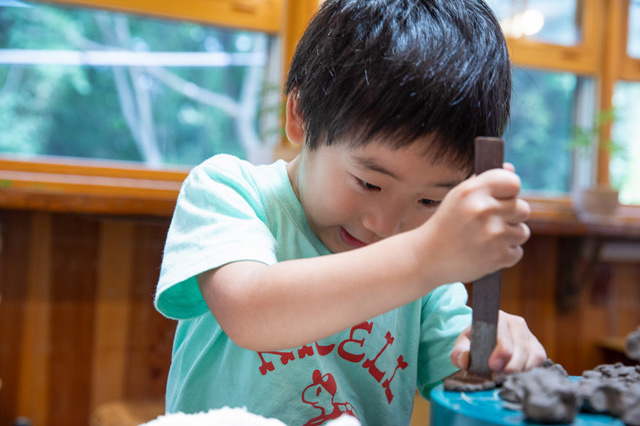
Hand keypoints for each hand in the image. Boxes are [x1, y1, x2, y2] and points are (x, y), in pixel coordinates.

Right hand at [416, 166, 529, 284]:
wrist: (427, 258)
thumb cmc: (446, 224)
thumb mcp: (458, 197)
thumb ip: (485, 182)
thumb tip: (511, 169)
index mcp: (472, 191)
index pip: (513, 183)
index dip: (510, 191)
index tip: (502, 198)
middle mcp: (483, 210)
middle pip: (523, 208)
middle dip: (510, 216)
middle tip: (490, 223)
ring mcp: (492, 235)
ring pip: (522, 231)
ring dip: (509, 236)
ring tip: (487, 239)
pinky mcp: (498, 257)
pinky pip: (517, 251)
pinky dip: (504, 254)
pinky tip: (485, 253)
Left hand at [450, 310, 546, 372]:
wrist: (485, 343)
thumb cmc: (474, 344)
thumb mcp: (462, 346)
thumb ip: (459, 352)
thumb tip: (465, 360)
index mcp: (496, 318)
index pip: (503, 332)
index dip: (501, 351)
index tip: (493, 366)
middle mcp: (516, 323)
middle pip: (521, 346)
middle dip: (510, 365)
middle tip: (498, 377)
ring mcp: (529, 335)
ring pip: (533, 354)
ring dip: (520, 370)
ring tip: (506, 379)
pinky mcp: (537, 347)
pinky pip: (540, 360)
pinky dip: (530, 370)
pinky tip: (517, 376)